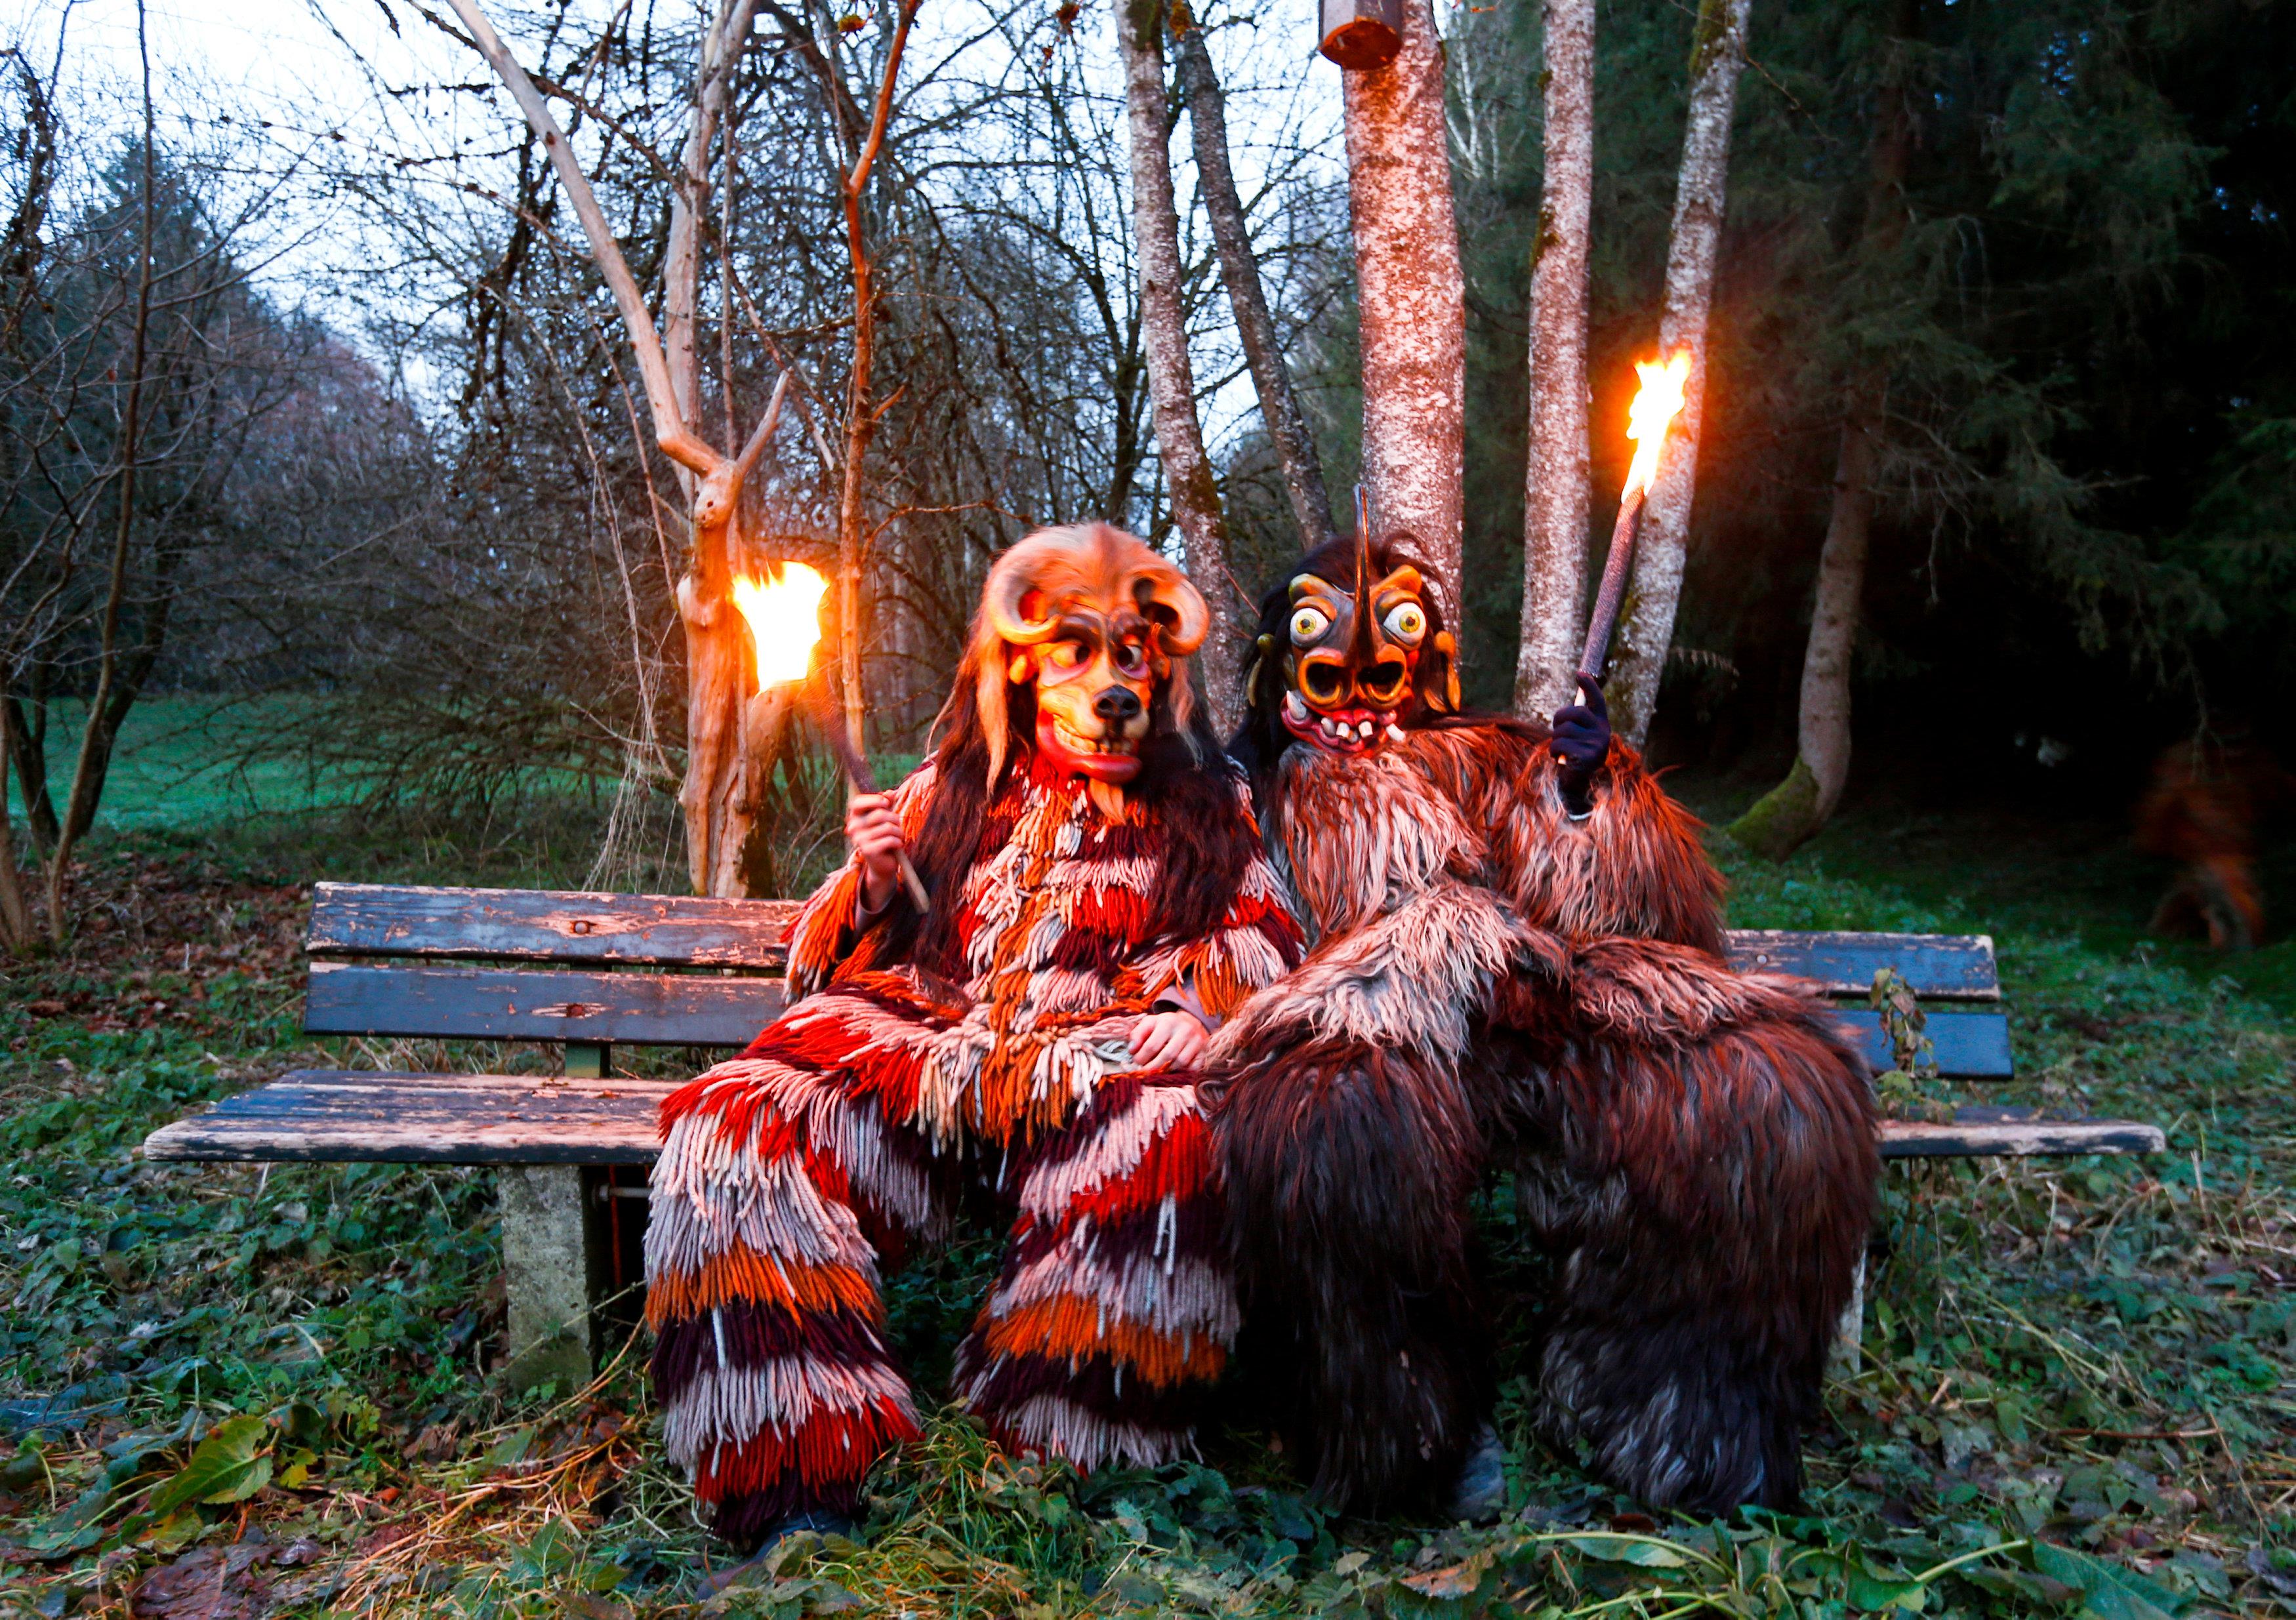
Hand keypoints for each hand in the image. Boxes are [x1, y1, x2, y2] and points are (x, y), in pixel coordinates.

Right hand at [846, 792, 904, 910]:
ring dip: (898, 832)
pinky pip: (889, 840)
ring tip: (897, 837)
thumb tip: (890, 792)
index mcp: (855, 817)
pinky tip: (897, 845)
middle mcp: (853, 827)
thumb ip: (887, 804)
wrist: (883, 863)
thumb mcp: (886, 818)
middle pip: (880, 814)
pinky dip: (898, 842)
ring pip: (888, 827)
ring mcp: (859, 840)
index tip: (886, 803)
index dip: (874, 800)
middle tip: (897, 827)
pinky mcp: (868, 851)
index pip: (858, 802)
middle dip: (895, 819)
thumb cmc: (884, 837)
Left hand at [1129, 1008, 1210, 1073]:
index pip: (1152, 1045)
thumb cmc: (1166, 1025)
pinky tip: (1175, 1069)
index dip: (1141, 1057)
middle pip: (1167, 1056)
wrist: (1191, 1022)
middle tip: (1144, 1072)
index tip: (1136, 1062)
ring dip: (1167, 1069)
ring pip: (1180, 1063)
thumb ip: (1138, 1033)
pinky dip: (1184, 1072)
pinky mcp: (1204, 1051)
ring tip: (1159, 1070)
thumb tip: (1131, 1049)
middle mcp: (1185, 1030)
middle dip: (1153, 1067)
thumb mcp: (1151, 1023)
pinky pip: (1194, 1067)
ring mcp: (1197, 1041)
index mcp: (1168, 1022)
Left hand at [1550, 673, 1610, 815]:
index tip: (1579, 673)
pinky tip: (1560, 760)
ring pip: (1564, 730)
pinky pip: (1560, 745)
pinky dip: (1554, 752)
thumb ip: (1576, 723)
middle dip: (1559, 719)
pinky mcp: (1588, 758)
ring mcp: (1597, 745)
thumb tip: (1573, 704)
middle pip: (1575, 712)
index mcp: (1601, 725)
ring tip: (1560, 752)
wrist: (1577, 786)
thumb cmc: (1573, 758)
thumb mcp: (1577, 737)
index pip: (1597, 701)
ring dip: (1554, 741)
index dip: (1589, 686)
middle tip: (1556, 731)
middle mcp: (1603, 733)